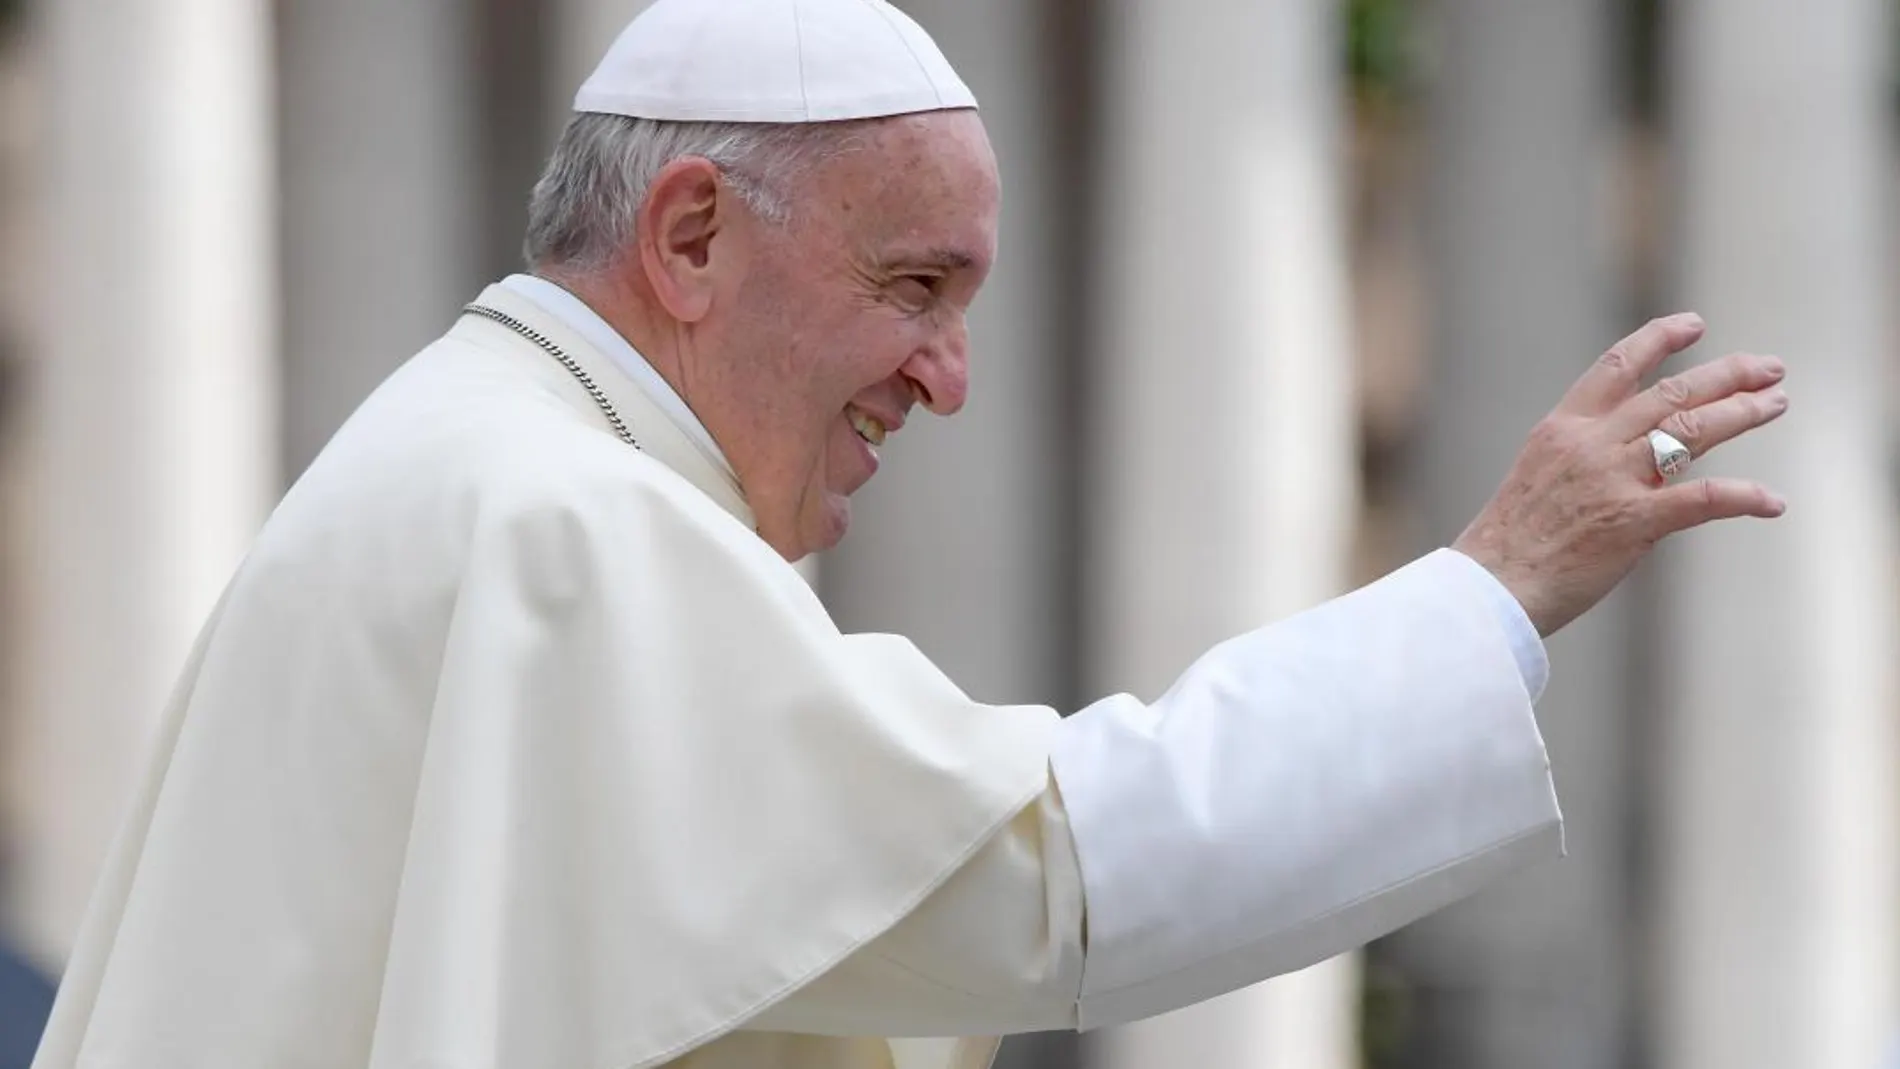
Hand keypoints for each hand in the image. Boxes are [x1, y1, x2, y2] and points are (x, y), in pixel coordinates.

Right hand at [1452, 313, 1788, 636]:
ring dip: (1742, 414)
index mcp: (1562, 429)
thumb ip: (1586, 458)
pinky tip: (1772, 502)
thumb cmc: (1510, 543)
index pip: (1617, 366)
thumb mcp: (1538, 477)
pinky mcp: (1633, 522)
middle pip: (1671, 393)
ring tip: (1775, 403)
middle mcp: (1591, 444)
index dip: (1660, 339)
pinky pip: (1703, 499)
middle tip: (1768, 368)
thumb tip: (1644, 459)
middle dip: (1727, 374)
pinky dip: (1744, 497)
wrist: (1491, 586)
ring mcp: (1613, 480)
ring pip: (1692, 430)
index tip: (1694, 324)